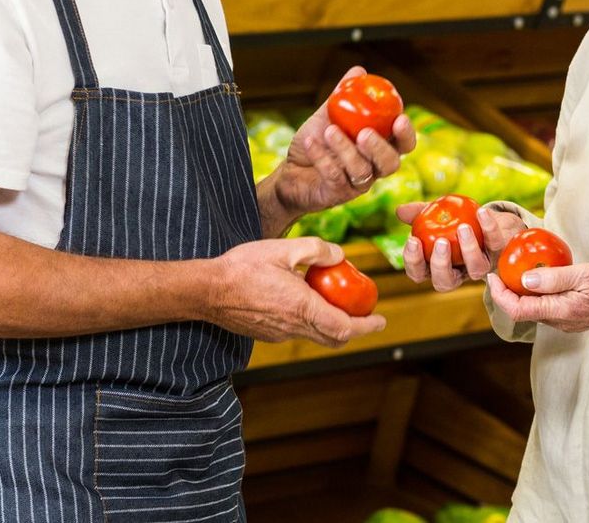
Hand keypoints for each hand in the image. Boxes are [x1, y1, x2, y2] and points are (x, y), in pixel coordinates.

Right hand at [205, 238, 385, 346]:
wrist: (207, 290)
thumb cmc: (243, 268)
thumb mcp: (283, 249)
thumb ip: (316, 250)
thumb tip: (338, 255)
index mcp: (303, 308)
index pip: (345, 327)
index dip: (367, 326)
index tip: (381, 320)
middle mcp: (294, 327)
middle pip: (334, 338)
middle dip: (354, 328)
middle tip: (363, 313)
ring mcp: (279, 334)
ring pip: (316, 335)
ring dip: (331, 323)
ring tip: (334, 301)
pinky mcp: (267, 333)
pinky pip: (297, 331)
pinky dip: (310, 321)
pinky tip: (303, 300)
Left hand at [268, 66, 417, 216]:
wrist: (290, 170)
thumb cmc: (317, 142)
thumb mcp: (329, 116)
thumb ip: (345, 96)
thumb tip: (359, 71)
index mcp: (379, 148)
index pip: (404, 145)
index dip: (406, 134)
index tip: (399, 118)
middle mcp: (373, 169)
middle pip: (391, 164)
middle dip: (380, 148)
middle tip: (365, 133)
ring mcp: (356, 185)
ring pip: (362, 171)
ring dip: (345, 150)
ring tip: (329, 131)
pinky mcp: (335, 195)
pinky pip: (334, 177)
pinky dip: (323, 157)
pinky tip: (311, 141)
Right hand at [396, 203, 526, 292]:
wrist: (485, 217)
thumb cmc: (453, 220)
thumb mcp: (434, 215)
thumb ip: (418, 213)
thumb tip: (399, 211)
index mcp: (436, 266)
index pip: (419, 273)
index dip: (413, 262)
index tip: (412, 240)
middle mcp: (458, 273)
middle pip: (445, 282)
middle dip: (440, 264)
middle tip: (441, 242)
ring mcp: (480, 267)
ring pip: (475, 271)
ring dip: (469, 250)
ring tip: (463, 228)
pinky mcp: (499, 254)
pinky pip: (495, 243)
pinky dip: (489, 227)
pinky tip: (482, 212)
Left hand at [484, 262, 588, 332]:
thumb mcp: (584, 274)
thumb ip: (554, 278)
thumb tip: (525, 279)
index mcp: (560, 311)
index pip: (517, 309)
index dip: (500, 295)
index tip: (492, 276)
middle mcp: (559, 322)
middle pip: (522, 311)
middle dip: (506, 293)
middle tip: (499, 271)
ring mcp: (565, 322)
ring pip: (534, 310)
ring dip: (521, 294)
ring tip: (515, 272)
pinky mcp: (572, 318)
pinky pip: (546, 308)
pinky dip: (536, 295)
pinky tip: (538, 279)